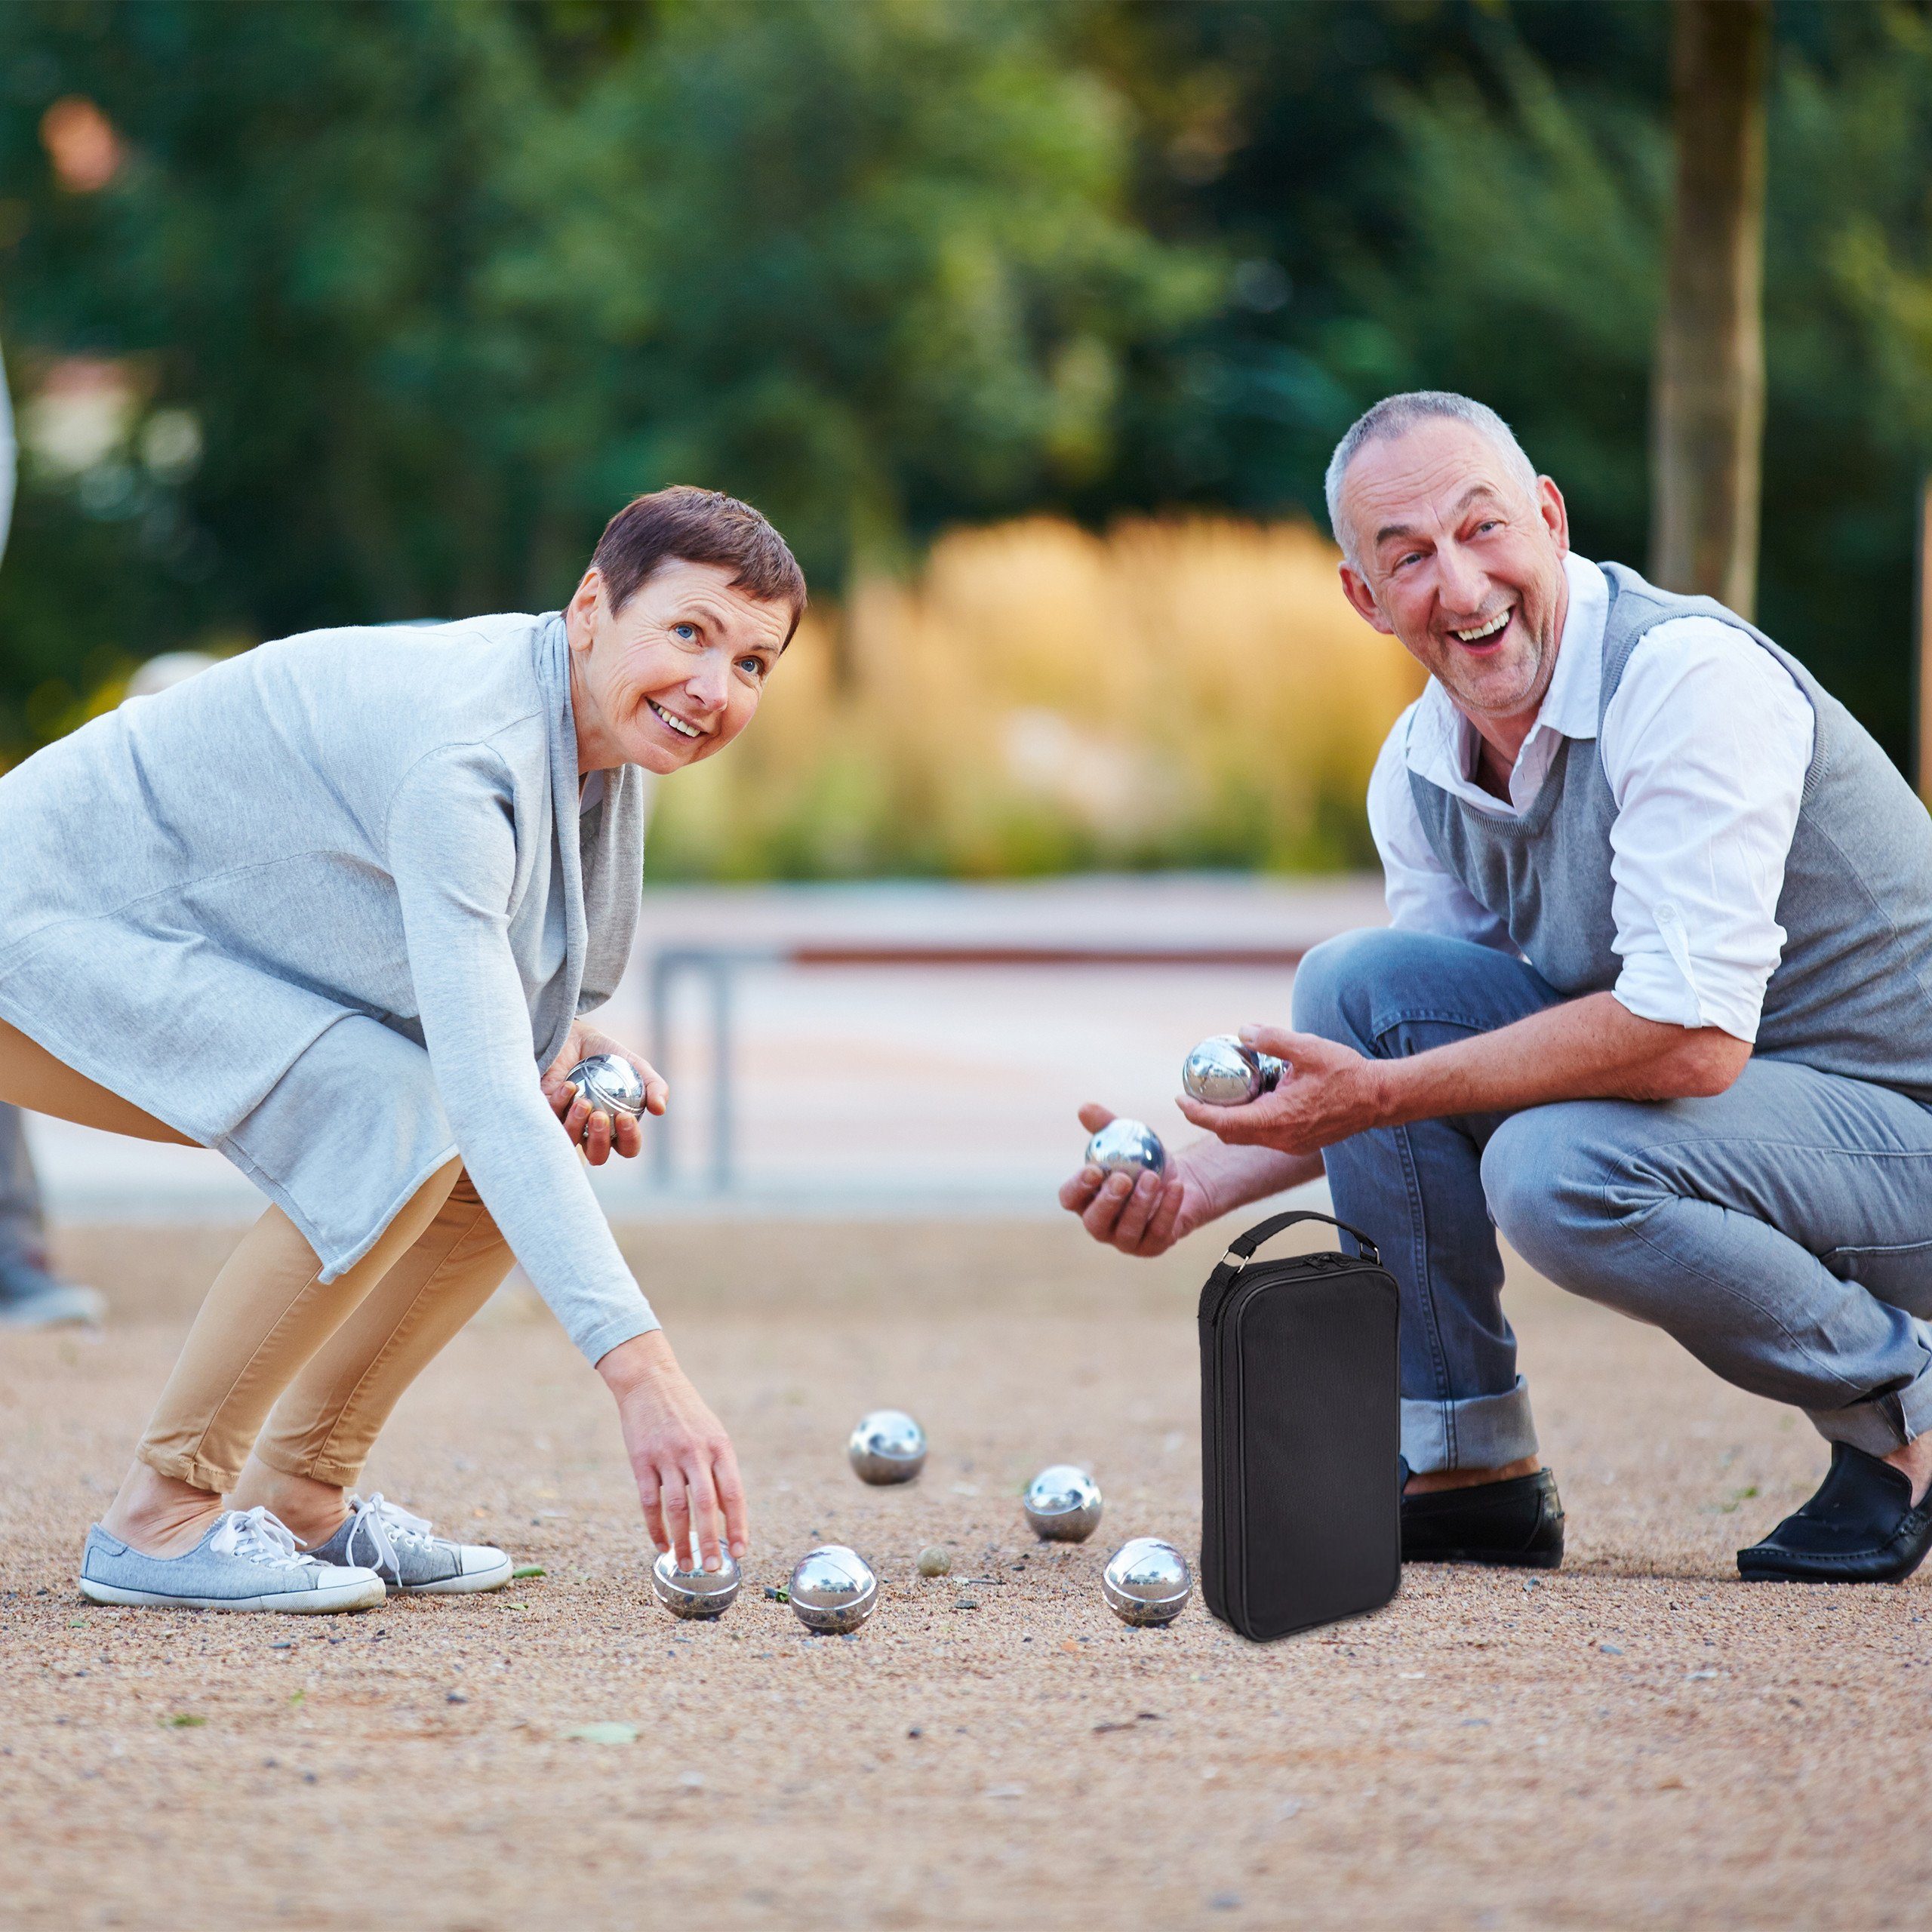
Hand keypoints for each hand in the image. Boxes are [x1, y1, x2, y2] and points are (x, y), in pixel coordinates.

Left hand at [541, 1021, 667, 1165]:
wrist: (575, 1035)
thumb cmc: (608, 1056)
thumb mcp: (636, 1066)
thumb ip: (654, 1086)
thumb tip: (660, 1109)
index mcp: (618, 1127)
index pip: (628, 1147)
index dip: (629, 1139)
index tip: (626, 1117)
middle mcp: (591, 1131)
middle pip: (598, 1155)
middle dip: (599, 1140)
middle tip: (599, 1115)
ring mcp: (567, 1124)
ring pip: (570, 1142)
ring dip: (576, 1125)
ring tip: (583, 1102)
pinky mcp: (546, 1112)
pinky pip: (550, 1118)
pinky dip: (560, 1102)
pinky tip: (568, 1085)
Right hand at [597, 1331, 748, 1569]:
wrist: (650, 1381)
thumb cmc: (687, 1413)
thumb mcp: (712, 1434)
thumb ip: (719, 1471)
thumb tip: (725, 1515)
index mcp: (720, 1446)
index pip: (733, 1493)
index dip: (738, 1525)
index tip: (741, 1552)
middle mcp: (695, 1452)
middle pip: (706, 1505)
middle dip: (710, 1541)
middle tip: (713, 1569)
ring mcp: (667, 1456)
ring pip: (677, 1508)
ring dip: (681, 1541)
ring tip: (684, 1566)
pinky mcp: (641, 1461)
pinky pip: (650, 1501)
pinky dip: (656, 1527)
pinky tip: (660, 1544)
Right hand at [1058, 1103, 1219, 1256]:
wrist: (1180, 1180)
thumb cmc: (1144, 1161)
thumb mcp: (1126, 1139)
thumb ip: (1105, 1125)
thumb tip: (1085, 1108)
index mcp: (1085, 1200)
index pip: (1070, 1198)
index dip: (1078, 1187)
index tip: (1094, 1169)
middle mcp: (1100, 1224)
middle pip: (1095, 1222)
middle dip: (1108, 1201)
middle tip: (1123, 1179)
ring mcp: (1125, 1240)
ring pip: (1126, 1231)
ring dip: (1140, 1204)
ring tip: (1153, 1178)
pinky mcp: (1151, 1247)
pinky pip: (1157, 1233)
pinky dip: (1167, 1209)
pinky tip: (1176, 1187)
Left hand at [1176, 1022, 1385, 1156]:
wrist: (1380, 1099)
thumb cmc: (1346, 1073)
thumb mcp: (1307, 1047)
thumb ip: (1272, 1039)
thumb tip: (1242, 1031)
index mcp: (1277, 1119)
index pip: (1224, 1122)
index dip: (1197, 1113)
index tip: (1180, 1099)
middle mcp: (1280, 1138)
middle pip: (1229, 1134)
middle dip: (1207, 1117)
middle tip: (1193, 1096)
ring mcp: (1290, 1144)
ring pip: (1246, 1137)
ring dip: (1229, 1120)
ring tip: (1219, 1095)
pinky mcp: (1298, 1143)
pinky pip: (1264, 1136)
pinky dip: (1249, 1121)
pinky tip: (1252, 1099)